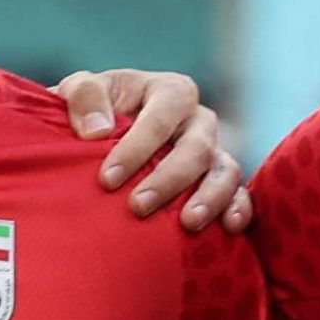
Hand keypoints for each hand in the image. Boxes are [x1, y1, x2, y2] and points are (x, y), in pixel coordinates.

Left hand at [67, 69, 245, 230]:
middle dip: (168, 178)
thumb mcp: (78, 91)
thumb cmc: (93, 113)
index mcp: (168, 91)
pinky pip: (240, 194)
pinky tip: (228, 229)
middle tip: (138, 207)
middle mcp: (197, 120)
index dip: (138, 145)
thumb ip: (83, 97)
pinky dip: (239, 209)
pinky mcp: (219, 181)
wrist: (102, 138)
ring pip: (225, 171)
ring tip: (187, 224)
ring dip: (209, 198)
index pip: (163, 113)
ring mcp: (213, 152)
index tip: (107, 179)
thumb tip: (98, 130)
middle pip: (197, 146)